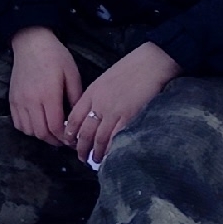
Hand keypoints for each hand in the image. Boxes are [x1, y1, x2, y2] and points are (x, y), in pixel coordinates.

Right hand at [7, 27, 80, 144]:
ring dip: (41, 135)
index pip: (55, 127)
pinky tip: (38, 124)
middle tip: (65, 140)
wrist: (30, 43)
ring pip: (28, 130)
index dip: (65, 138)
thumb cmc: (55, 56)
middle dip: (55, 141)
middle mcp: (31, 101)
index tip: (73, 139)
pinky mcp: (12, 99)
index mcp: (48, 94)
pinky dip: (28, 129)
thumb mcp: (72, 74)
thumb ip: (75, 98)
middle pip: (41, 132)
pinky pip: (18, 123)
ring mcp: (19, 101)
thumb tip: (78, 118)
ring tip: (52, 132)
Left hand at [61, 42, 179, 165]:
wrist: (151, 62)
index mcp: (91, 93)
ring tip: (96, 161)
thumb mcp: (105, 80)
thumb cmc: (131, 69)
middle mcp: (99, 104)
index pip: (74, 118)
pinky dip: (112, 149)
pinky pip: (117, 138)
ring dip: (96, 153)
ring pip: (99, 138)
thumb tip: (93, 114)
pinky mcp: (130, 116)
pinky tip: (112, 156)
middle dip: (81, 148)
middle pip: (84, 132)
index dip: (70, 133)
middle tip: (81, 158)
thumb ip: (97, 96)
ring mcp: (114, 111)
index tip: (70, 143)